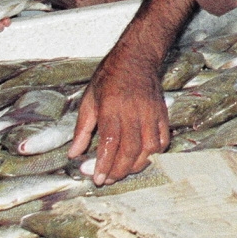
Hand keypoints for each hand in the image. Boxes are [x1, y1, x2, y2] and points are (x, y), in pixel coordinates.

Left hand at [70, 36, 170, 184]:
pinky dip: (154, 154)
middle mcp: (134, 111)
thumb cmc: (110, 77)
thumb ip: (82, 129)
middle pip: (130, 150)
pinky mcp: (162, 114)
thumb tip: (74, 154)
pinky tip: (142, 158)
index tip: (97, 178)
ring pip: (149, 148)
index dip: (104, 164)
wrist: (137, 57)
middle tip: (107, 180)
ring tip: (122, 171)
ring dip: (136, 165)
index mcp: (112, 107)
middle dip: (118, 170)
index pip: (111, 142)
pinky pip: (162, 140)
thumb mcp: (88, 99)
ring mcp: (151, 113)